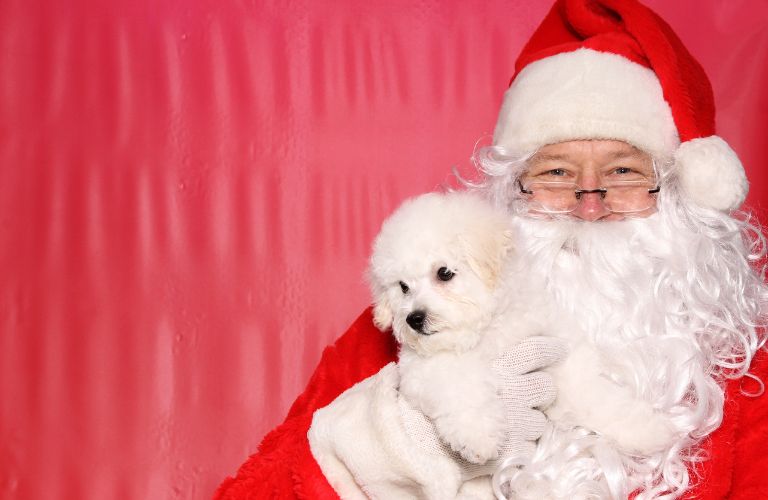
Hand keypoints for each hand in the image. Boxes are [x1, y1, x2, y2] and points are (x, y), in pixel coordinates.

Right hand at [401, 336, 565, 479]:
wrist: (419, 431)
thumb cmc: (428, 388)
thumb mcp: (444, 356)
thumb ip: (468, 344)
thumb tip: (483, 324)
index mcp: (496, 363)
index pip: (538, 351)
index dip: (551, 349)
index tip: (557, 349)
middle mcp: (510, 389)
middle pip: (546, 386)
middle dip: (541, 388)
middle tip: (532, 387)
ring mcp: (514, 419)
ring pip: (541, 418)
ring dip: (531, 416)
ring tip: (513, 416)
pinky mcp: (513, 447)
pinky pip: (530, 442)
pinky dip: (522, 440)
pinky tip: (506, 436)